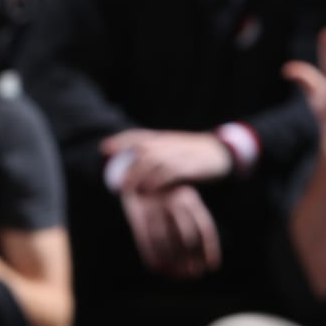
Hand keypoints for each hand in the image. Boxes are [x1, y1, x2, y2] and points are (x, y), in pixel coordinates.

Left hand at [102, 126, 230, 192]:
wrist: (221, 153)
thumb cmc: (192, 155)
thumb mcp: (172, 150)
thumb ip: (154, 156)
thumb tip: (130, 165)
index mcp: (163, 138)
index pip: (137, 136)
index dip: (120, 140)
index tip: (104, 149)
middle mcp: (169, 142)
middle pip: (143, 149)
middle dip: (128, 164)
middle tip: (118, 183)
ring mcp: (181, 152)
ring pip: (155, 160)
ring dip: (140, 174)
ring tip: (129, 189)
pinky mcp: (192, 164)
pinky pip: (173, 170)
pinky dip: (159, 179)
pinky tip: (151, 189)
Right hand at [120, 181, 220, 279]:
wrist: (134, 174)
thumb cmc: (163, 198)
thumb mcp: (180, 203)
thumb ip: (190, 225)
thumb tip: (198, 261)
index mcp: (191, 198)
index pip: (205, 227)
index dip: (210, 249)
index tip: (211, 267)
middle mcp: (175, 199)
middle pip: (187, 235)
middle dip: (190, 258)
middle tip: (192, 275)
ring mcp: (155, 204)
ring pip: (164, 238)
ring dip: (169, 260)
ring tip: (174, 274)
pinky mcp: (138, 210)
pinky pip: (145, 236)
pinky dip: (150, 255)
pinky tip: (155, 268)